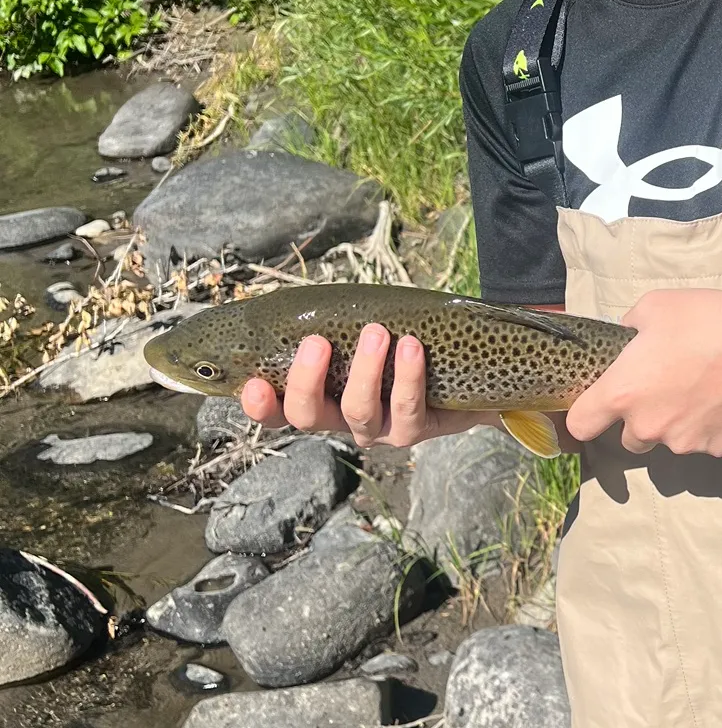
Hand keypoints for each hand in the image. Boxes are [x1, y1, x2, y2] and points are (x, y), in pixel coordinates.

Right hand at [240, 324, 491, 448]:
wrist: (462, 369)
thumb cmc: (398, 339)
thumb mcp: (359, 332)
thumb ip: (334, 323)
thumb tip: (306, 298)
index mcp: (320, 398)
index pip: (277, 412)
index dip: (261, 406)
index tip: (253, 382)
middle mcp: (341, 420)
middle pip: (307, 416)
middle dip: (307, 380)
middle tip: (317, 342)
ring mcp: (377, 430)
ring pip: (358, 411)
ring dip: (364, 370)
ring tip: (377, 333)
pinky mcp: (413, 430)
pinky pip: (406, 407)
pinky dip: (408, 376)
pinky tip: (411, 346)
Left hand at [565, 289, 721, 456]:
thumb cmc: (706, 319)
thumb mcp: (654, 306)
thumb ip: (630, 328)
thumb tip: (630, 339)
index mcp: (623, 393)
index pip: (581, 425)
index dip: (586, 415)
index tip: (599, 405)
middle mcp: (648, 427)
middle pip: (630, 439)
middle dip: (641, 419)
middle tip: (665, 388)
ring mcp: (684, 443)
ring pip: (670, 440)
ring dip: (677, 423)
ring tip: (703, 388)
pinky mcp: (718, 448)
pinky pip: (705, 440)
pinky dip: (711, 425)